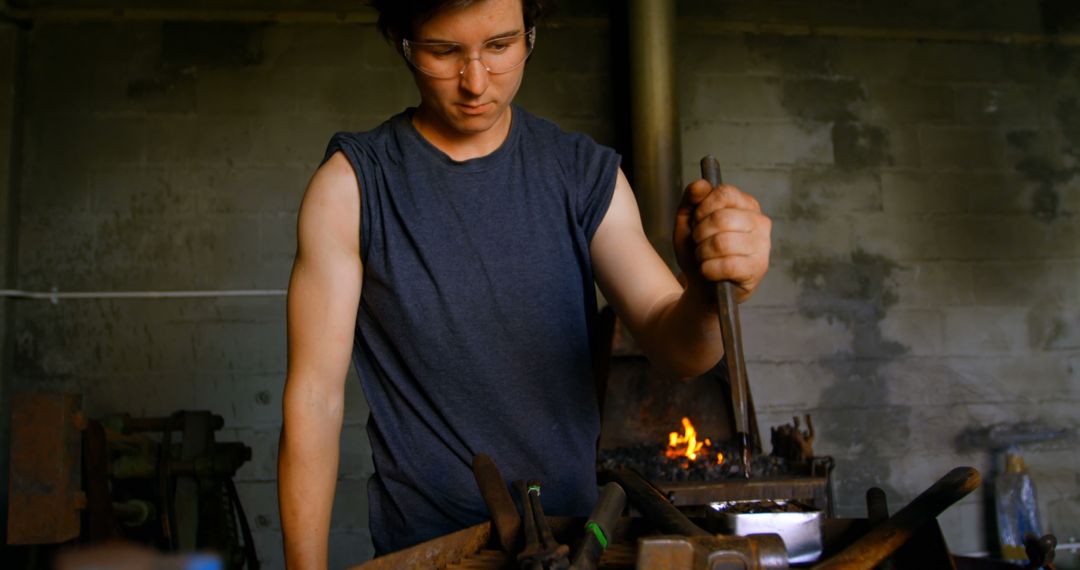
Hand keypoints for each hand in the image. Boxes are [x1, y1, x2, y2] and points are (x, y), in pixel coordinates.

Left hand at [673, 179, 771, 303]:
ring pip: (722, 243)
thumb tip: (702, 184)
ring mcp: (762, 247)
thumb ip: (691, 200)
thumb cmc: (699, 251)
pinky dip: (708, 269)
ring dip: (702, 253)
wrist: (702, 286)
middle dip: (699, 233)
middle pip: (721, 218)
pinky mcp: (758, 270)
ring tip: (704, 258)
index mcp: (746, 205)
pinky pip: (727, 265)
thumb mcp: (688, 222)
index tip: (697, 220)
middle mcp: (760, 223)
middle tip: (699, 243)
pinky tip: (708, 272)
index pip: (723, 193)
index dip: (702, 208)